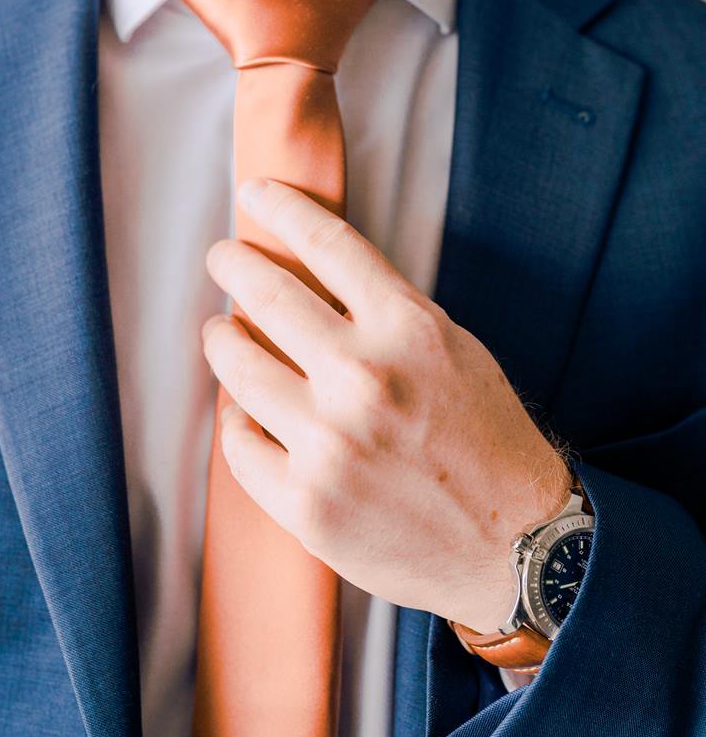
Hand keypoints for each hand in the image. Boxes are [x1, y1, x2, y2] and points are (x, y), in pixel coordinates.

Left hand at [201, 178, 572, 632]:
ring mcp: (330, 442)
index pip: (327, 242)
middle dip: (234, 265)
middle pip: (267, 294)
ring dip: (222, 339)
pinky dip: (237, 423)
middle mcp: (364, 377)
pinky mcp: (306, 503)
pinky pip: (240, 443)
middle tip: (222, 258)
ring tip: (221, 332)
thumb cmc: (488, 441)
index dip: (282, 207)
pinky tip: (244, 414)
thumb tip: (312, 276)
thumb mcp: (454, 349)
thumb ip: (387, 312)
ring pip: (239, 368)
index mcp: (408, 329)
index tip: (254, 192)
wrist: (515, 544)